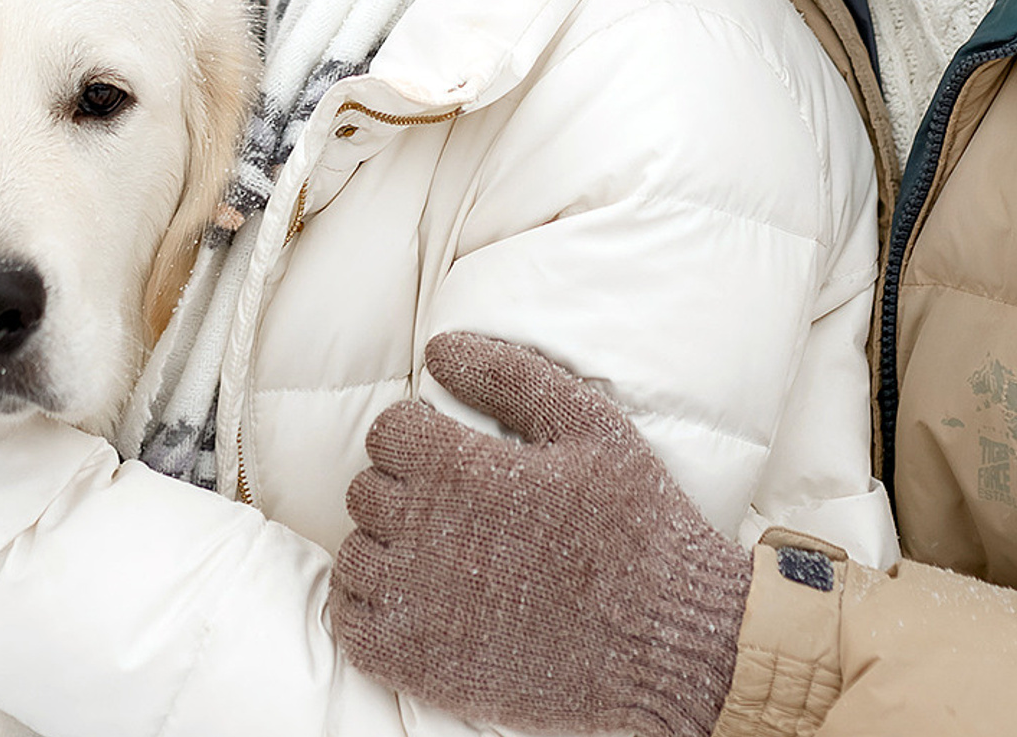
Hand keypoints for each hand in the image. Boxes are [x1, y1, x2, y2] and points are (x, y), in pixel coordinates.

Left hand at [331, 332, 751, 736]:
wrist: (665, 638)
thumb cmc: (635, 524)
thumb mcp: (587, 423)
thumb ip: (507, 374)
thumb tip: (440, 348)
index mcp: (463, 472)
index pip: (387, 433)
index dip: (416, 433)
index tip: (447, 448)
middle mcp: (428, 537)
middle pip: (366, 492)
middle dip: (402, 487)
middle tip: (450, 503)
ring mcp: (420, 608)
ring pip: (354, 558)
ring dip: (382, 547)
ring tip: (430, 550)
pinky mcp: (423, 668)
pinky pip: (352, 628)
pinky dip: (365, 609)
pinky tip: (406, 600)